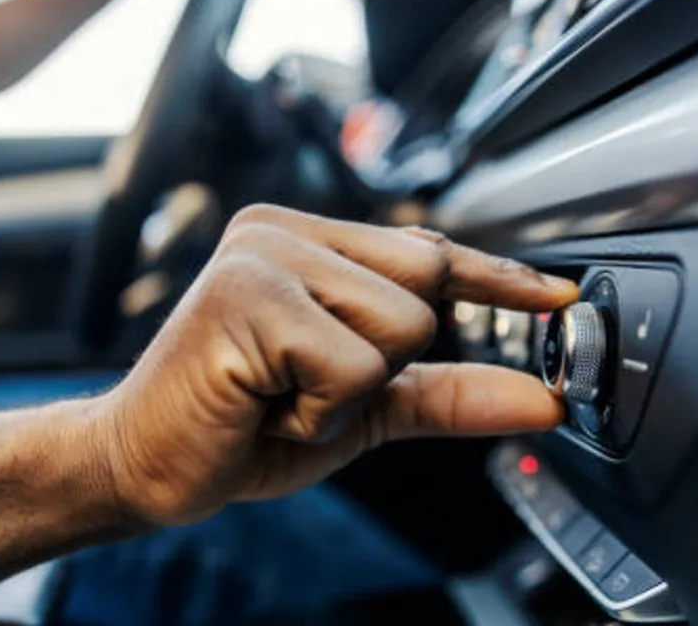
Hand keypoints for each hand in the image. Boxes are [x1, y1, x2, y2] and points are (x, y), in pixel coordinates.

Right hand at [93, 205, 578, 525]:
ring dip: (350, 395)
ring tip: (280, 396)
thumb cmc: (242, 426)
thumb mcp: (361, 409)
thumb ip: (449, 392)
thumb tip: (542, 398)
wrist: (143, 465)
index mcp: (304, 240)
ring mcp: (261, 258)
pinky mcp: (246, 298)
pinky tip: (262, 405)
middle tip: (305, 386)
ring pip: (400, 326)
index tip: (555, 295)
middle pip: (426, 284)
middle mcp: (282, 232)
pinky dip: (320, 413)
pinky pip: (353, 367)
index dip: (496, 278)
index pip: (426, 249)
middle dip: (385, 361)